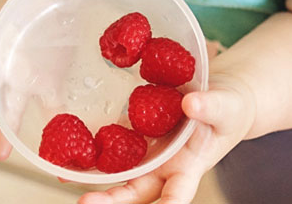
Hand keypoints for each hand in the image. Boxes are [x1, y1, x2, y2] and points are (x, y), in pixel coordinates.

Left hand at [78, 75, 256, 203]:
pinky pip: (112, 145)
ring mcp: (147, 154)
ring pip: (117, 173)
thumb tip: (191, 104)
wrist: (218, 98)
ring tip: (62, 173)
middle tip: (86, 202)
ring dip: (92, 177)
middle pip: (135, 193)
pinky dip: (92, 148)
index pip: (176, 196)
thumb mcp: (226, 107)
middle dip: (111, 200)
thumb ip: (211, 107)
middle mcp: (164, 168)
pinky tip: (67, 145)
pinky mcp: (135, 136)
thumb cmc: (229, 110)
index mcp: (188, 168)